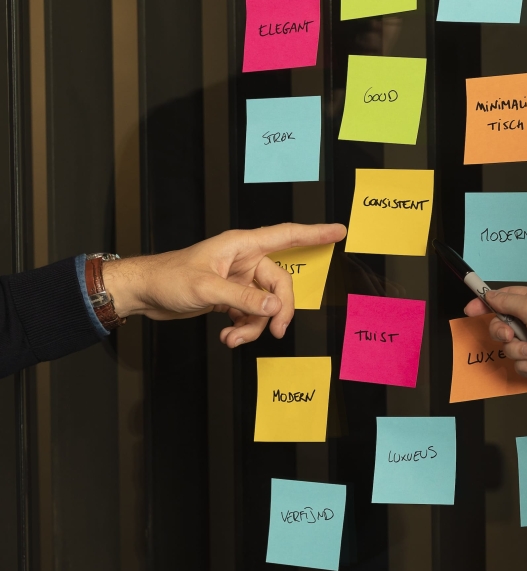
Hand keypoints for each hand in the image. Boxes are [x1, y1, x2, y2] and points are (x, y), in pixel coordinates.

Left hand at [102, 223, 346, 347]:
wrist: (143, 292)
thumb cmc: (168, 277)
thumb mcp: (207, 289)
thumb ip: (244, 299)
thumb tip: (274, 308)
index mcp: (242, 245)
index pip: (287, 235)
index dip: (315, 233)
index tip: (338, 231)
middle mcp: (244, 260)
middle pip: (279, 284)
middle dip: (277, 311)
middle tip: (275, 331)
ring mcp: (239, 279)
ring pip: (265, 305)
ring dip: (254, 326)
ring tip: (234, 339)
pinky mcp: (231, 296)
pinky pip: (251, 313)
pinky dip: (244, 328)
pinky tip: (228, 336)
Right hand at [463, 286, 526, 397]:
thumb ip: (507, 301)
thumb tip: (489, 295)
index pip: (504, 298)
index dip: (486, 303)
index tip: (470, 310)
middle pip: (501, 324)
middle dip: (502, 332)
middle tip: (510, 336)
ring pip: (508, 347)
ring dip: (519, 350)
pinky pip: (518, 364)